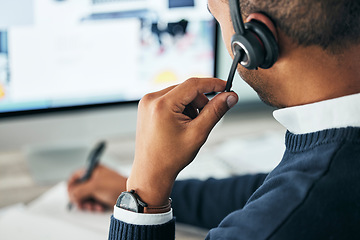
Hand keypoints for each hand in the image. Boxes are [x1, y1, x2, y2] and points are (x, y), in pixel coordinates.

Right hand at [67, 165, 126, 210]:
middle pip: (78, 189)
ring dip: (87, 204)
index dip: (71, 187)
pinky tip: (99, 207)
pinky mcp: (101, 195)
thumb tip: (72, 195)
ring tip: (94, 206)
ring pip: (84, 197)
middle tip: (82, 204)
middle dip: (80, 198)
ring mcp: (97, 187)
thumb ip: (79, 190)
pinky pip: (92, 202)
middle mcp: (94, 177)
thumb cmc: (116, 186)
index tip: (72, 196)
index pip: (74, 177)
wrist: (129, 196)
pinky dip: (94, 206)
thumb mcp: (94, 186)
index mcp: (92, 170)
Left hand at [127, 78, 237, 209]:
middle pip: (186, 89)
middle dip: (199, 102)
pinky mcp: (147, 107)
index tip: (226, 87)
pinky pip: (170, 98)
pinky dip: (180, 107)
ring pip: (179, 94)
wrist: (151, 172)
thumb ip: (215, 111)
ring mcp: (147, 102)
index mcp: (162, 105)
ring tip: (187, 127)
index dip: (212, 84)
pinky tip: (179, 125)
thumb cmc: (171, 157)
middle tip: (202, 121)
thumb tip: (230, 96)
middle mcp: (151, 99)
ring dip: (189, 106)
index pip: (193, 84)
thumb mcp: (198, 133)